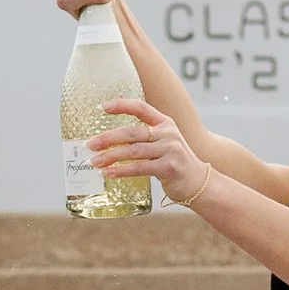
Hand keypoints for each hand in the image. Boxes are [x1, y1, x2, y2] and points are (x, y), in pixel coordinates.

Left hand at [87, 98, 208, 202]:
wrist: (198, 183)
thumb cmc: (174, 163)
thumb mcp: (164, 143)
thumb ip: (144, 137)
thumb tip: (109, 140)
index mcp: (165, 123)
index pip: (141, 107)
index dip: (121, 105)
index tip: (101, 108)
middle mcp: (168, 133)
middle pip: (132, 132)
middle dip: (107, 138)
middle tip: (89, 144)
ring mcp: (170, 150)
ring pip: (133, 151)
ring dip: (110, 156)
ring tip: (94, 161)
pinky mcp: (169, 168)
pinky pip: (140, 168)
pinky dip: (121, 171)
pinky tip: (108, 174)